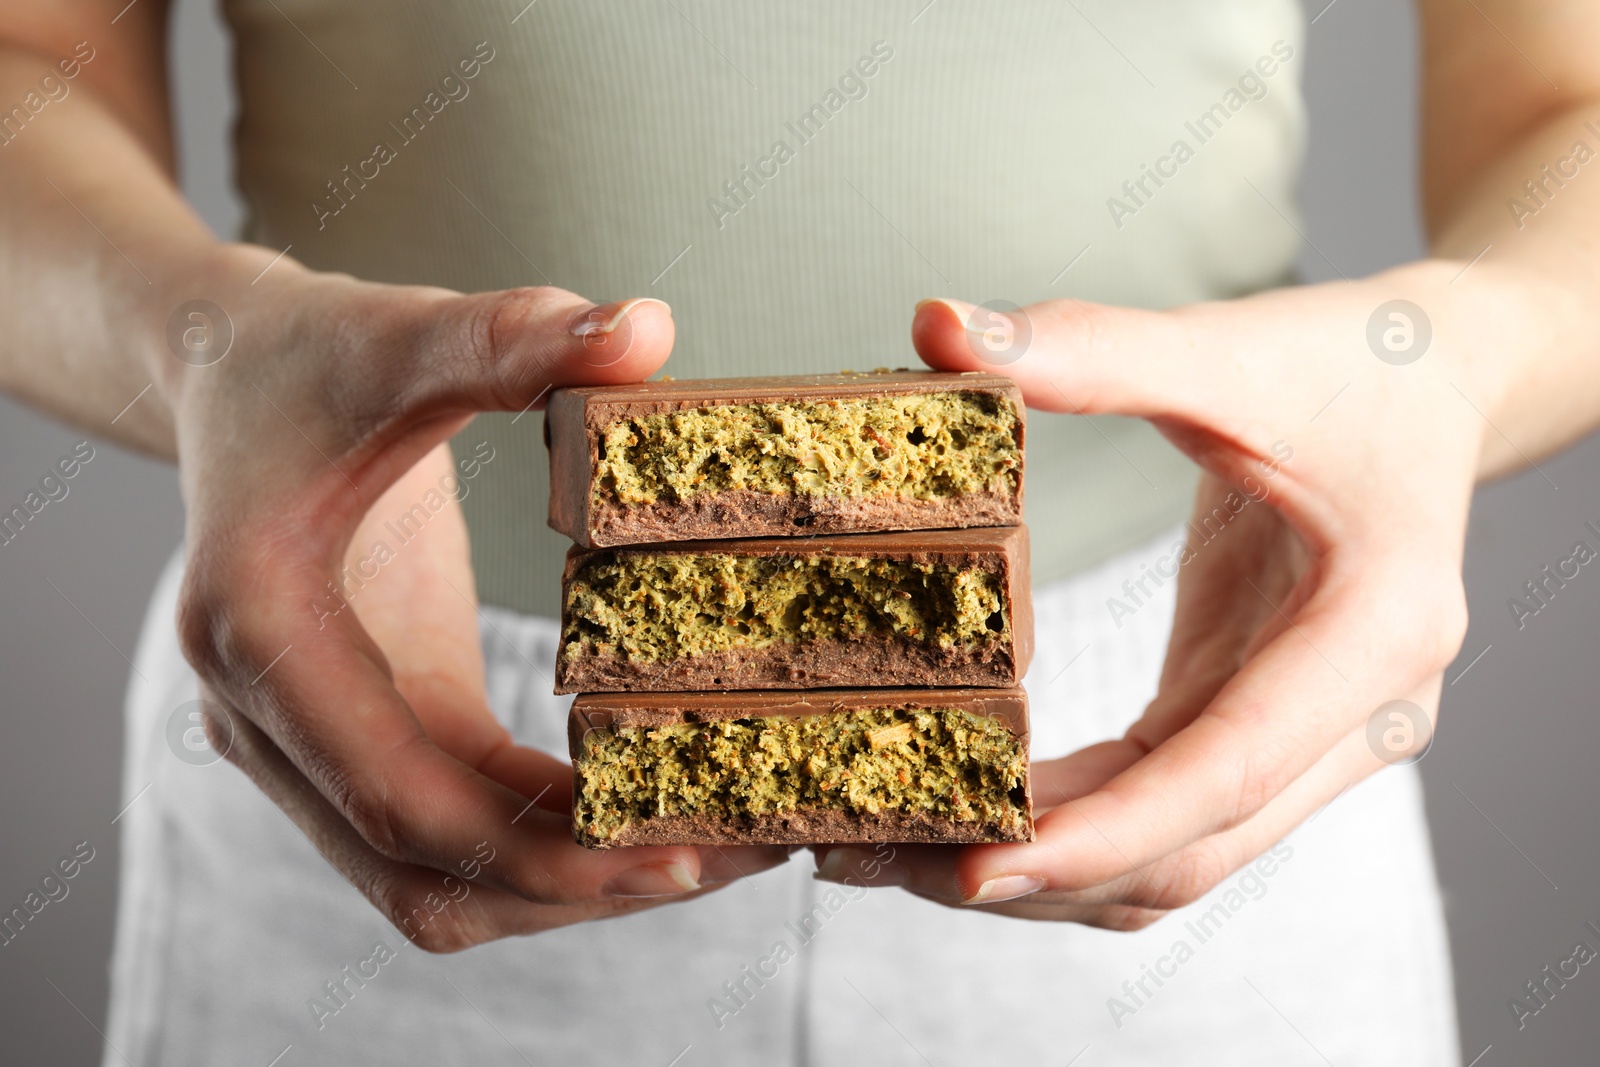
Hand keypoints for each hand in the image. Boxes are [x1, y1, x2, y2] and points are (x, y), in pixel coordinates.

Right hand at [154, 244, 788, 950]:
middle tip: (726, 858)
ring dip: (565, 888)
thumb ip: (510, 336)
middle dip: (576, 888)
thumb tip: (646, 329)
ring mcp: (306, 740)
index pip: (402, 796)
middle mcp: (265, 715)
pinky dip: (545, 842)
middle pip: (424, 873)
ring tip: (709, 850)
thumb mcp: (401, 334)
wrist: (230, 370)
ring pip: (436, 880)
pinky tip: (645, 808)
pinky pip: (452, 827)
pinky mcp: (361, 731)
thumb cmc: (311, 354)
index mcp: (261, 630)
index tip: (674, 851)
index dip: (542, 845)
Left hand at [816, 267, 1488, 927]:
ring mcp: (1315, 739)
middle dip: (1039, 873)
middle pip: (1190, 849)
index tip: (979, 867)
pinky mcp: (1260, 728)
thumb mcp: (1231, 350)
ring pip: (1172, 857)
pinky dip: (1068, 827)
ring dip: (1043, 873)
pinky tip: (970, 808)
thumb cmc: (1352, 366)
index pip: (1226, 771)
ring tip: (895, 852)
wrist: (1432, 385)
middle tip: (882, 858)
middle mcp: (1361, 717)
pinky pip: (1160, 811)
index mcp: (1375, 633)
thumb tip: (933, 324)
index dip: (1100, 831)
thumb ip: (1092, 348)